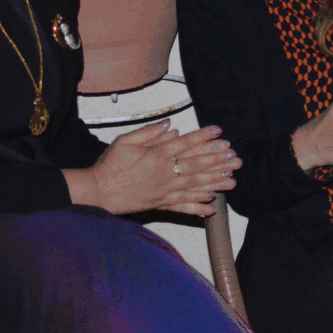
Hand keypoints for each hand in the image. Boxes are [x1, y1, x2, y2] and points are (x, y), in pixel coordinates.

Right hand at [65, 119, 241, 216]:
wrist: (97, 191)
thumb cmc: (110, 165)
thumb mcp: (125, 141)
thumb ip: (149, 132)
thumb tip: (170, 126)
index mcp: (156, 156)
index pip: (185, 144)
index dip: (204, 138)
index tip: (220, 133)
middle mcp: (164, 174)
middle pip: (196, 166)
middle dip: (218, 162)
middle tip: (235, 159)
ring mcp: (163, 191)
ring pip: (193, 186)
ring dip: (214, 183)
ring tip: (232, 181)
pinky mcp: (159, 204)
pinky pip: (181, 207)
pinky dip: (196, 207)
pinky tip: (211, 206)